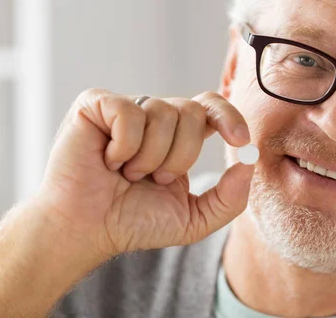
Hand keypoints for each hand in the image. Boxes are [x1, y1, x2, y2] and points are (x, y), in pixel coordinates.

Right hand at [35, 89, 253, 260]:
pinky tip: (107, 160)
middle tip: (154, 179)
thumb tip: (248, 162)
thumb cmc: (134, 222)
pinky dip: (124, 146)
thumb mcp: (192, 219)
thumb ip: (229, 198)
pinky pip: (128, 113)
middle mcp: (155, 117)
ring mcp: (126, 108)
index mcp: (179, 136)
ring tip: (127, 173)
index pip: (212, 107)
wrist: (87, 229)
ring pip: (163, 112)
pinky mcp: (96, 105)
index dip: (229, 116)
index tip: (240, 139)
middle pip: (193, 112)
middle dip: (180, 156)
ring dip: (149, 156)